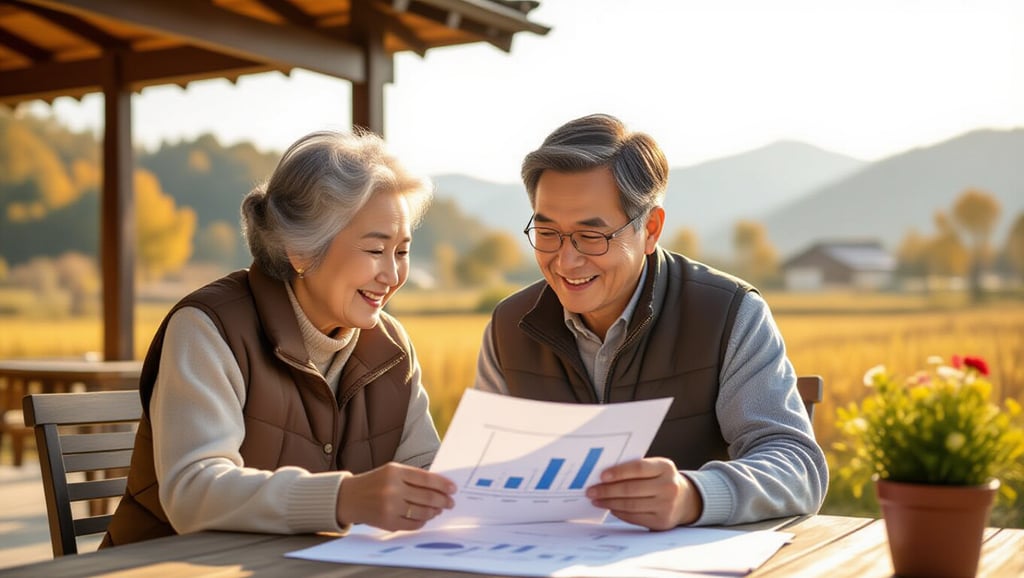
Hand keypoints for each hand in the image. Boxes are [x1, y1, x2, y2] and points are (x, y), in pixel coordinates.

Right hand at [337, 462, 455, 530]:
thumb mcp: (392, 471)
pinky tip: (426, 517)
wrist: (349, 497)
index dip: (443, 484)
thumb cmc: (375, 482)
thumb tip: (440, 487)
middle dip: (442, 500)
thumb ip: (414, 477)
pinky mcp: (387, 522)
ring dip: (434, 512)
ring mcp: (389, 507)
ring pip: (422, 512)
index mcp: (395, 471)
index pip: (426, 479)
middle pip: (426, 497)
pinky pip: (412, 524)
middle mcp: (392, 489)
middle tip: (450, 502)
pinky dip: (422, 521)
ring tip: (439, 510)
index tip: (453, 488)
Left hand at [585, 457, 701, 529]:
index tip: (601, 476)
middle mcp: (669, 487)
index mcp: (665, 467)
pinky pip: (634, 517)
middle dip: (607, 490)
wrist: (685, 500)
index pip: (638, 468)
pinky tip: (610, 508)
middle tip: (591, 491)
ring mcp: (666, 506)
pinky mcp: (661, 522)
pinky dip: (619, 512)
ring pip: (631, 505)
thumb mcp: (655, 468)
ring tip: (596, 500)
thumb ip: (635, 468)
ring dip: (610, 503)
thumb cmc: (661, 479)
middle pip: (632, 489)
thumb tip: (603, 476)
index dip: (618, 472)